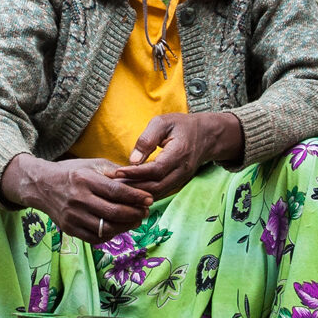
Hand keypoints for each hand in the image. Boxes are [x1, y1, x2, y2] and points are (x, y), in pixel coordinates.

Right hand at [0, 154, 150, 243]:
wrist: (41, 186)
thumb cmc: (71, 173)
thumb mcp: (91, 164)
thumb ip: (114, 172)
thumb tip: (139, 180)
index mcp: (85, 180)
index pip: (116, 191)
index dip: (135, 197)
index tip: (149, 199)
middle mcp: (78, 199)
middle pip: (114, 212)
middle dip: (135, 213)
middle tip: (145, 211)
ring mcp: (73, 216)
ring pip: (107, 228)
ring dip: (126, 226)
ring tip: (135, 220)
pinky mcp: (69, 229)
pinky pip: (96, 238)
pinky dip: (111, 235)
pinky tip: (118, 228)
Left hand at [112, 112, 243, 200]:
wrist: (206, 136)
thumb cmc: (182, 126)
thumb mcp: (163, 123)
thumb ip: (147, 139)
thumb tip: (133, 160)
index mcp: (179, 153)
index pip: (156, 169)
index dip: (135, 173)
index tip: (117, 172)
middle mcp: (182, 170)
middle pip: (156, 186)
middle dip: (133, 187)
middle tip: (111, 185)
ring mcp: (181, 179)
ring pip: (158, 192)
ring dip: (137, 193)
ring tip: (117, 189)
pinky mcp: (178, 183)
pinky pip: (160, 192)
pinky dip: (145, 194)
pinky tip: (130, 191)